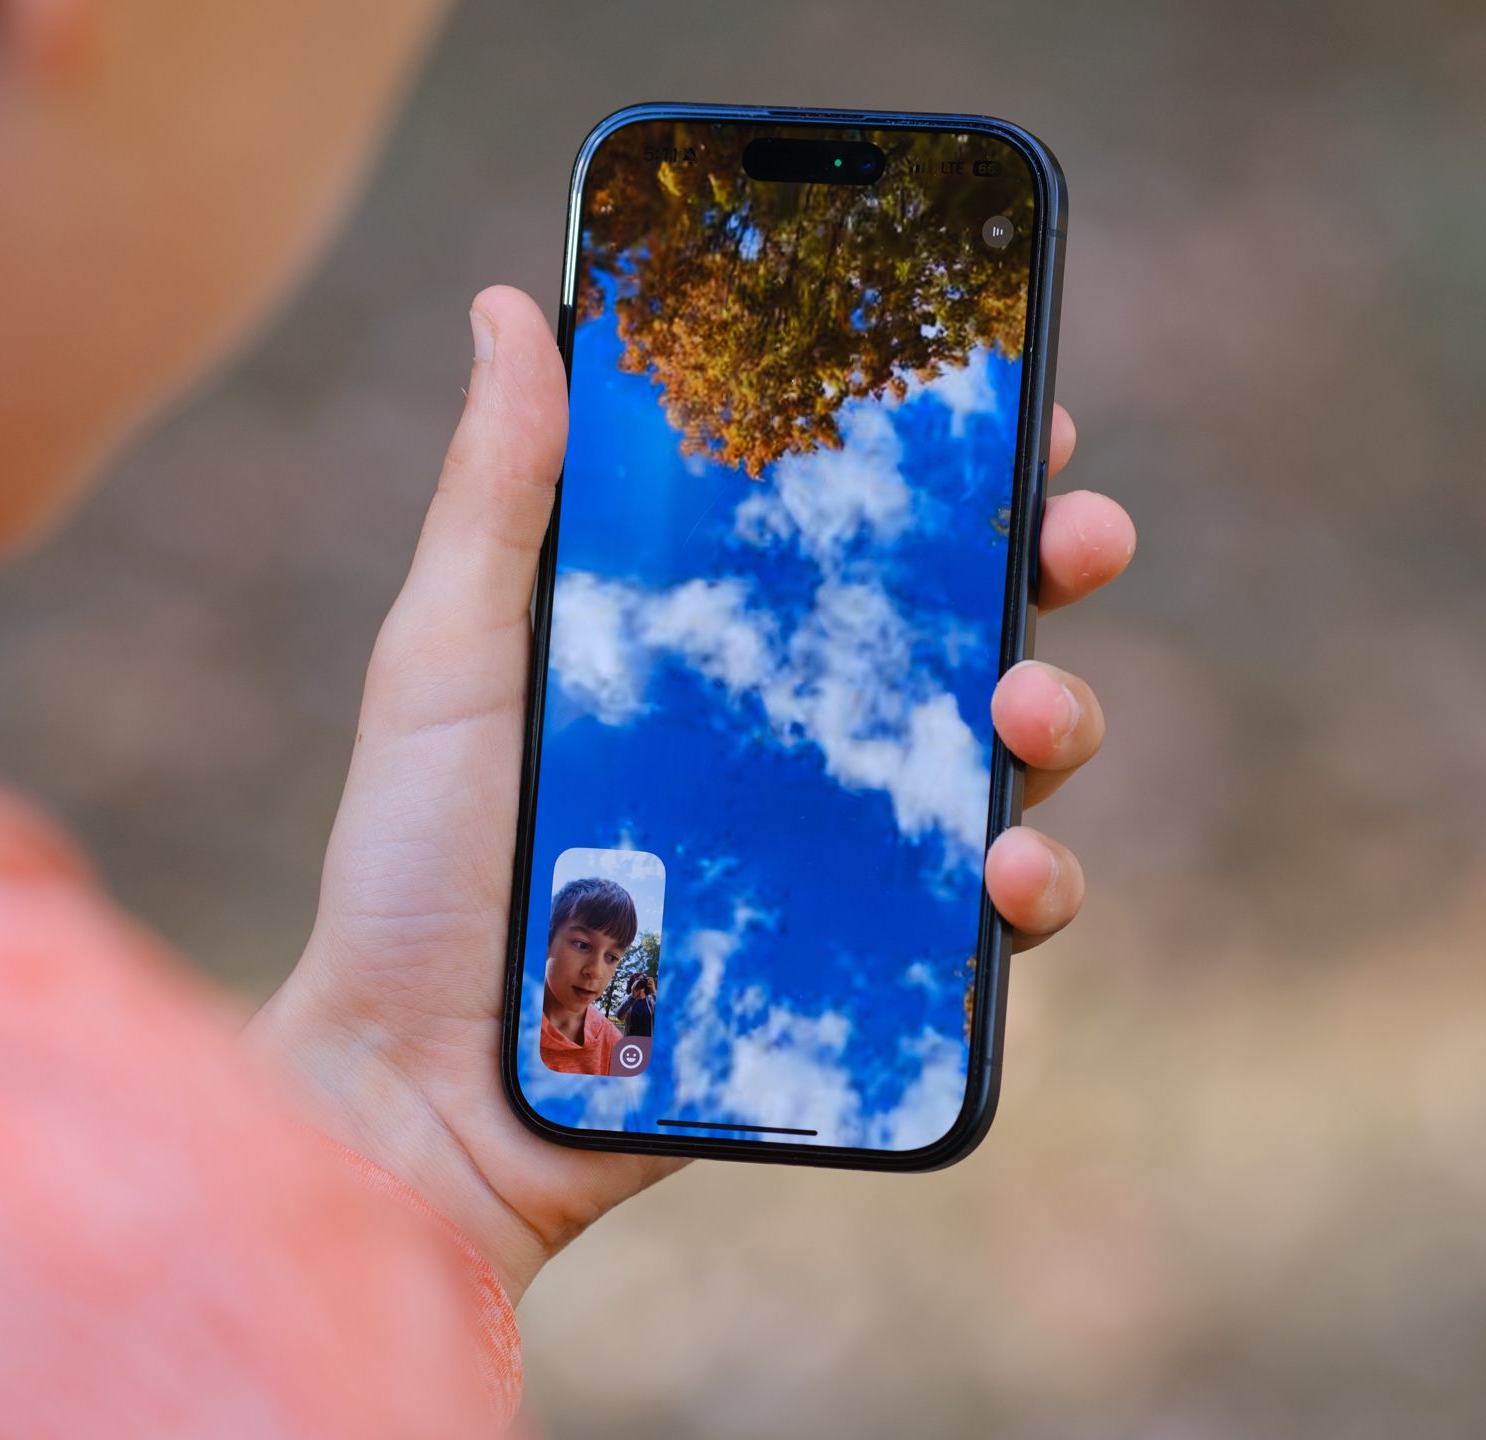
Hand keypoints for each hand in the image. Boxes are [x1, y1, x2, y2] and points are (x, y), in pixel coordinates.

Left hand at [248, 286, 1136, 1302]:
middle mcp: (791, 741)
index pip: (852, 534)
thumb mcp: (448, 656)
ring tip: (1025, 710)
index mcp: (711, 648)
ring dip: (1058, 720)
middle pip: (961, 632)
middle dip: (1047, 569)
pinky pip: (985, 929)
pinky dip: (1029, 892)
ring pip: (1002, 769)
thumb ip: (500, 491)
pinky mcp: (860, 972)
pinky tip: (1007, 873)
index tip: (1010, 399)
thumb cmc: (411, 870)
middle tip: (1074, 537)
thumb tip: (511, 305)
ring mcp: (836, 857)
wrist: (411, 1091)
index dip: (946, 464)